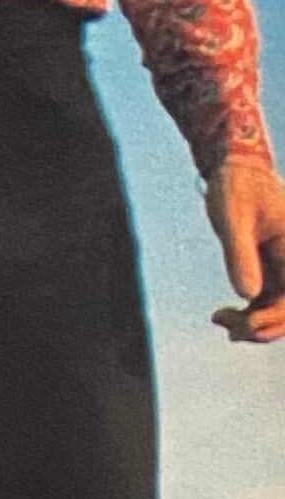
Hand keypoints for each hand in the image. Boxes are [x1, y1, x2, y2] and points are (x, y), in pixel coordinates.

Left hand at [208, 155, 284, 342]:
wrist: (236, 171)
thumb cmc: (235, 188)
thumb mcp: (232, 218)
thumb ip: (240, 254)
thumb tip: (248, 295)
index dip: (273, 319)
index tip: (243, 324)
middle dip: (263, 327)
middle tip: (227, 328)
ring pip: (280, 311)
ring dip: (255, 323)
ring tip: (219, 319)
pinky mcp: (275, 271)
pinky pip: (269, 303)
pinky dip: (250, 313)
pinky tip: (223, 315)